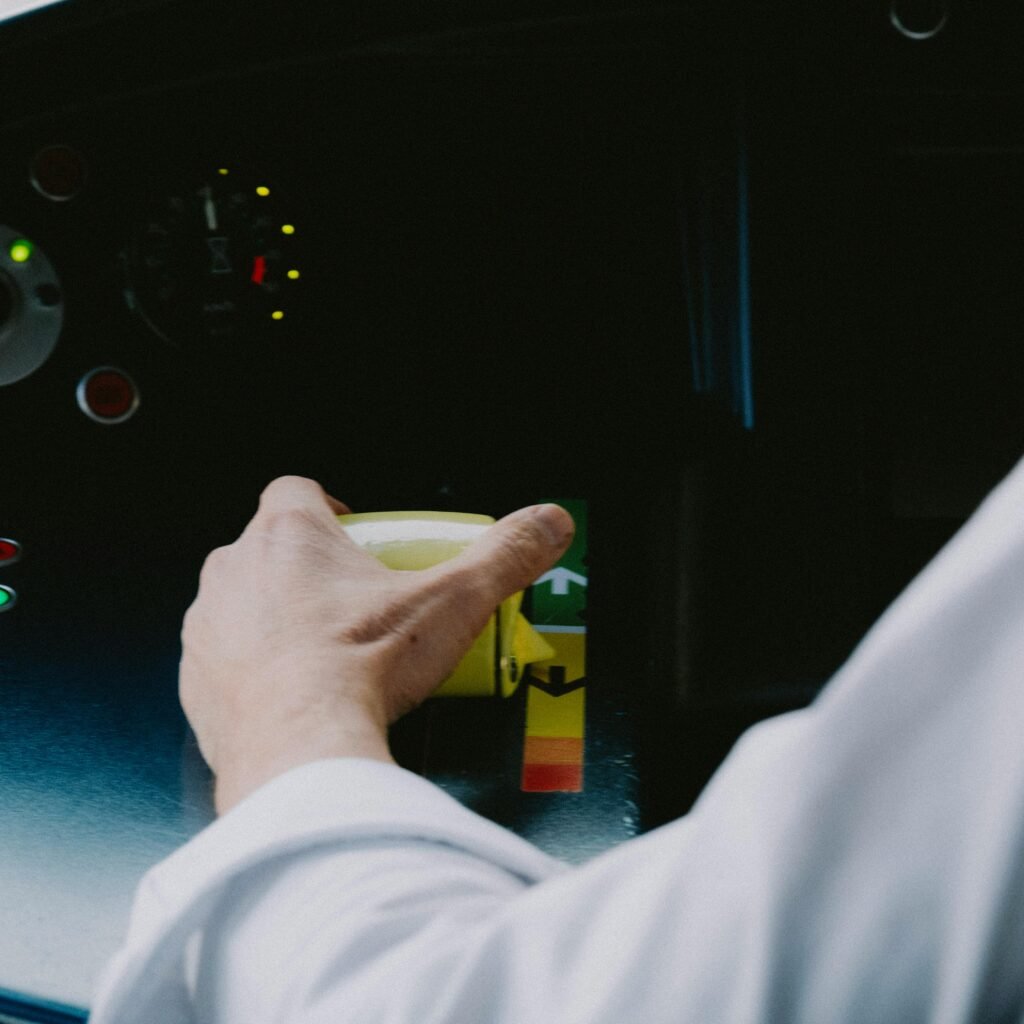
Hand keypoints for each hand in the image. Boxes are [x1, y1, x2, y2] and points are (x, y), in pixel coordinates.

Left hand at [179, 476, 574, 813]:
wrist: (299, 751)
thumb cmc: (363, 665)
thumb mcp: (452, 602)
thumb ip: (505, 555)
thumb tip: (549, 523)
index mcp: (288, 534)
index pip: (298, 491)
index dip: (330, 509)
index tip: (360, 539)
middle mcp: (235, 569)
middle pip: (272, 547)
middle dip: (312, 569)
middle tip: (359, 606)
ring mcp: (207, 625)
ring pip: (245, 601)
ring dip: (279, 616)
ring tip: (329, 653)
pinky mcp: (193, 680)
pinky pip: (225, 658)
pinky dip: (256, 668)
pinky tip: (296, 694)